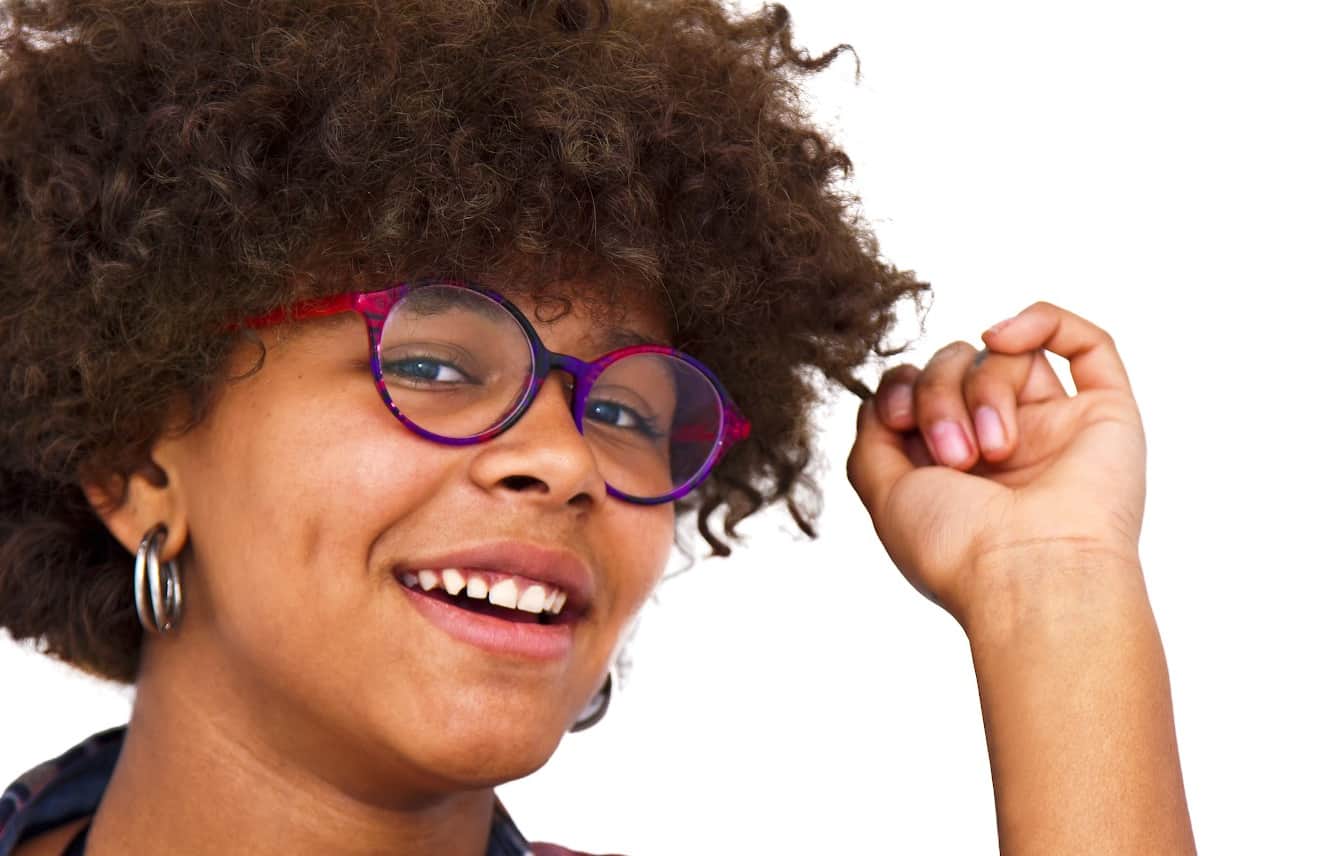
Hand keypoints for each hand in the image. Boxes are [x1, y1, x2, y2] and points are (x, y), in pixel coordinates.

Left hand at [846, 301, 1146, 626]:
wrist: (1028, 577)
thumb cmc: (956, 549)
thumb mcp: (885, 493)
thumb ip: (872, 441)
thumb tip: (882, 400)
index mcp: (954, 464)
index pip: (921, 389)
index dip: (901, 387)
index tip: (897, 419)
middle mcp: (1004, 442)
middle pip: (957, 365)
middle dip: (939, 393)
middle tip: (953, 457)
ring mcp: (1055, 428)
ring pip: (1005, 357)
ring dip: (982, 390)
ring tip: (990, 450)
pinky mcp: (1106, 416)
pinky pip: (1085, 342)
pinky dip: (1041, 320)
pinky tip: (1003, 338)